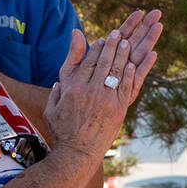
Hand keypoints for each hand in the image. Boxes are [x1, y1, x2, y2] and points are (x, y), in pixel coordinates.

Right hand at [45, 9, 162, 157]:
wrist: (76, 153)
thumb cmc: (62, 132)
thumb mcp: (52, 108)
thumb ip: (57, 91)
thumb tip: (60, 80)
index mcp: (73, 88)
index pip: (88, 62)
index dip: (96, 48)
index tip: (102, 39)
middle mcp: (90, 90)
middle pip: (104, 62)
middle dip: (112, 45)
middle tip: (118, 34)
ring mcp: (106, 99)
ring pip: (116, 71)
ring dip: (123, 55)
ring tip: (128, 42)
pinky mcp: (118, 109)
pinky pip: (127, 87)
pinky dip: (131, 74)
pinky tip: (134, 64)